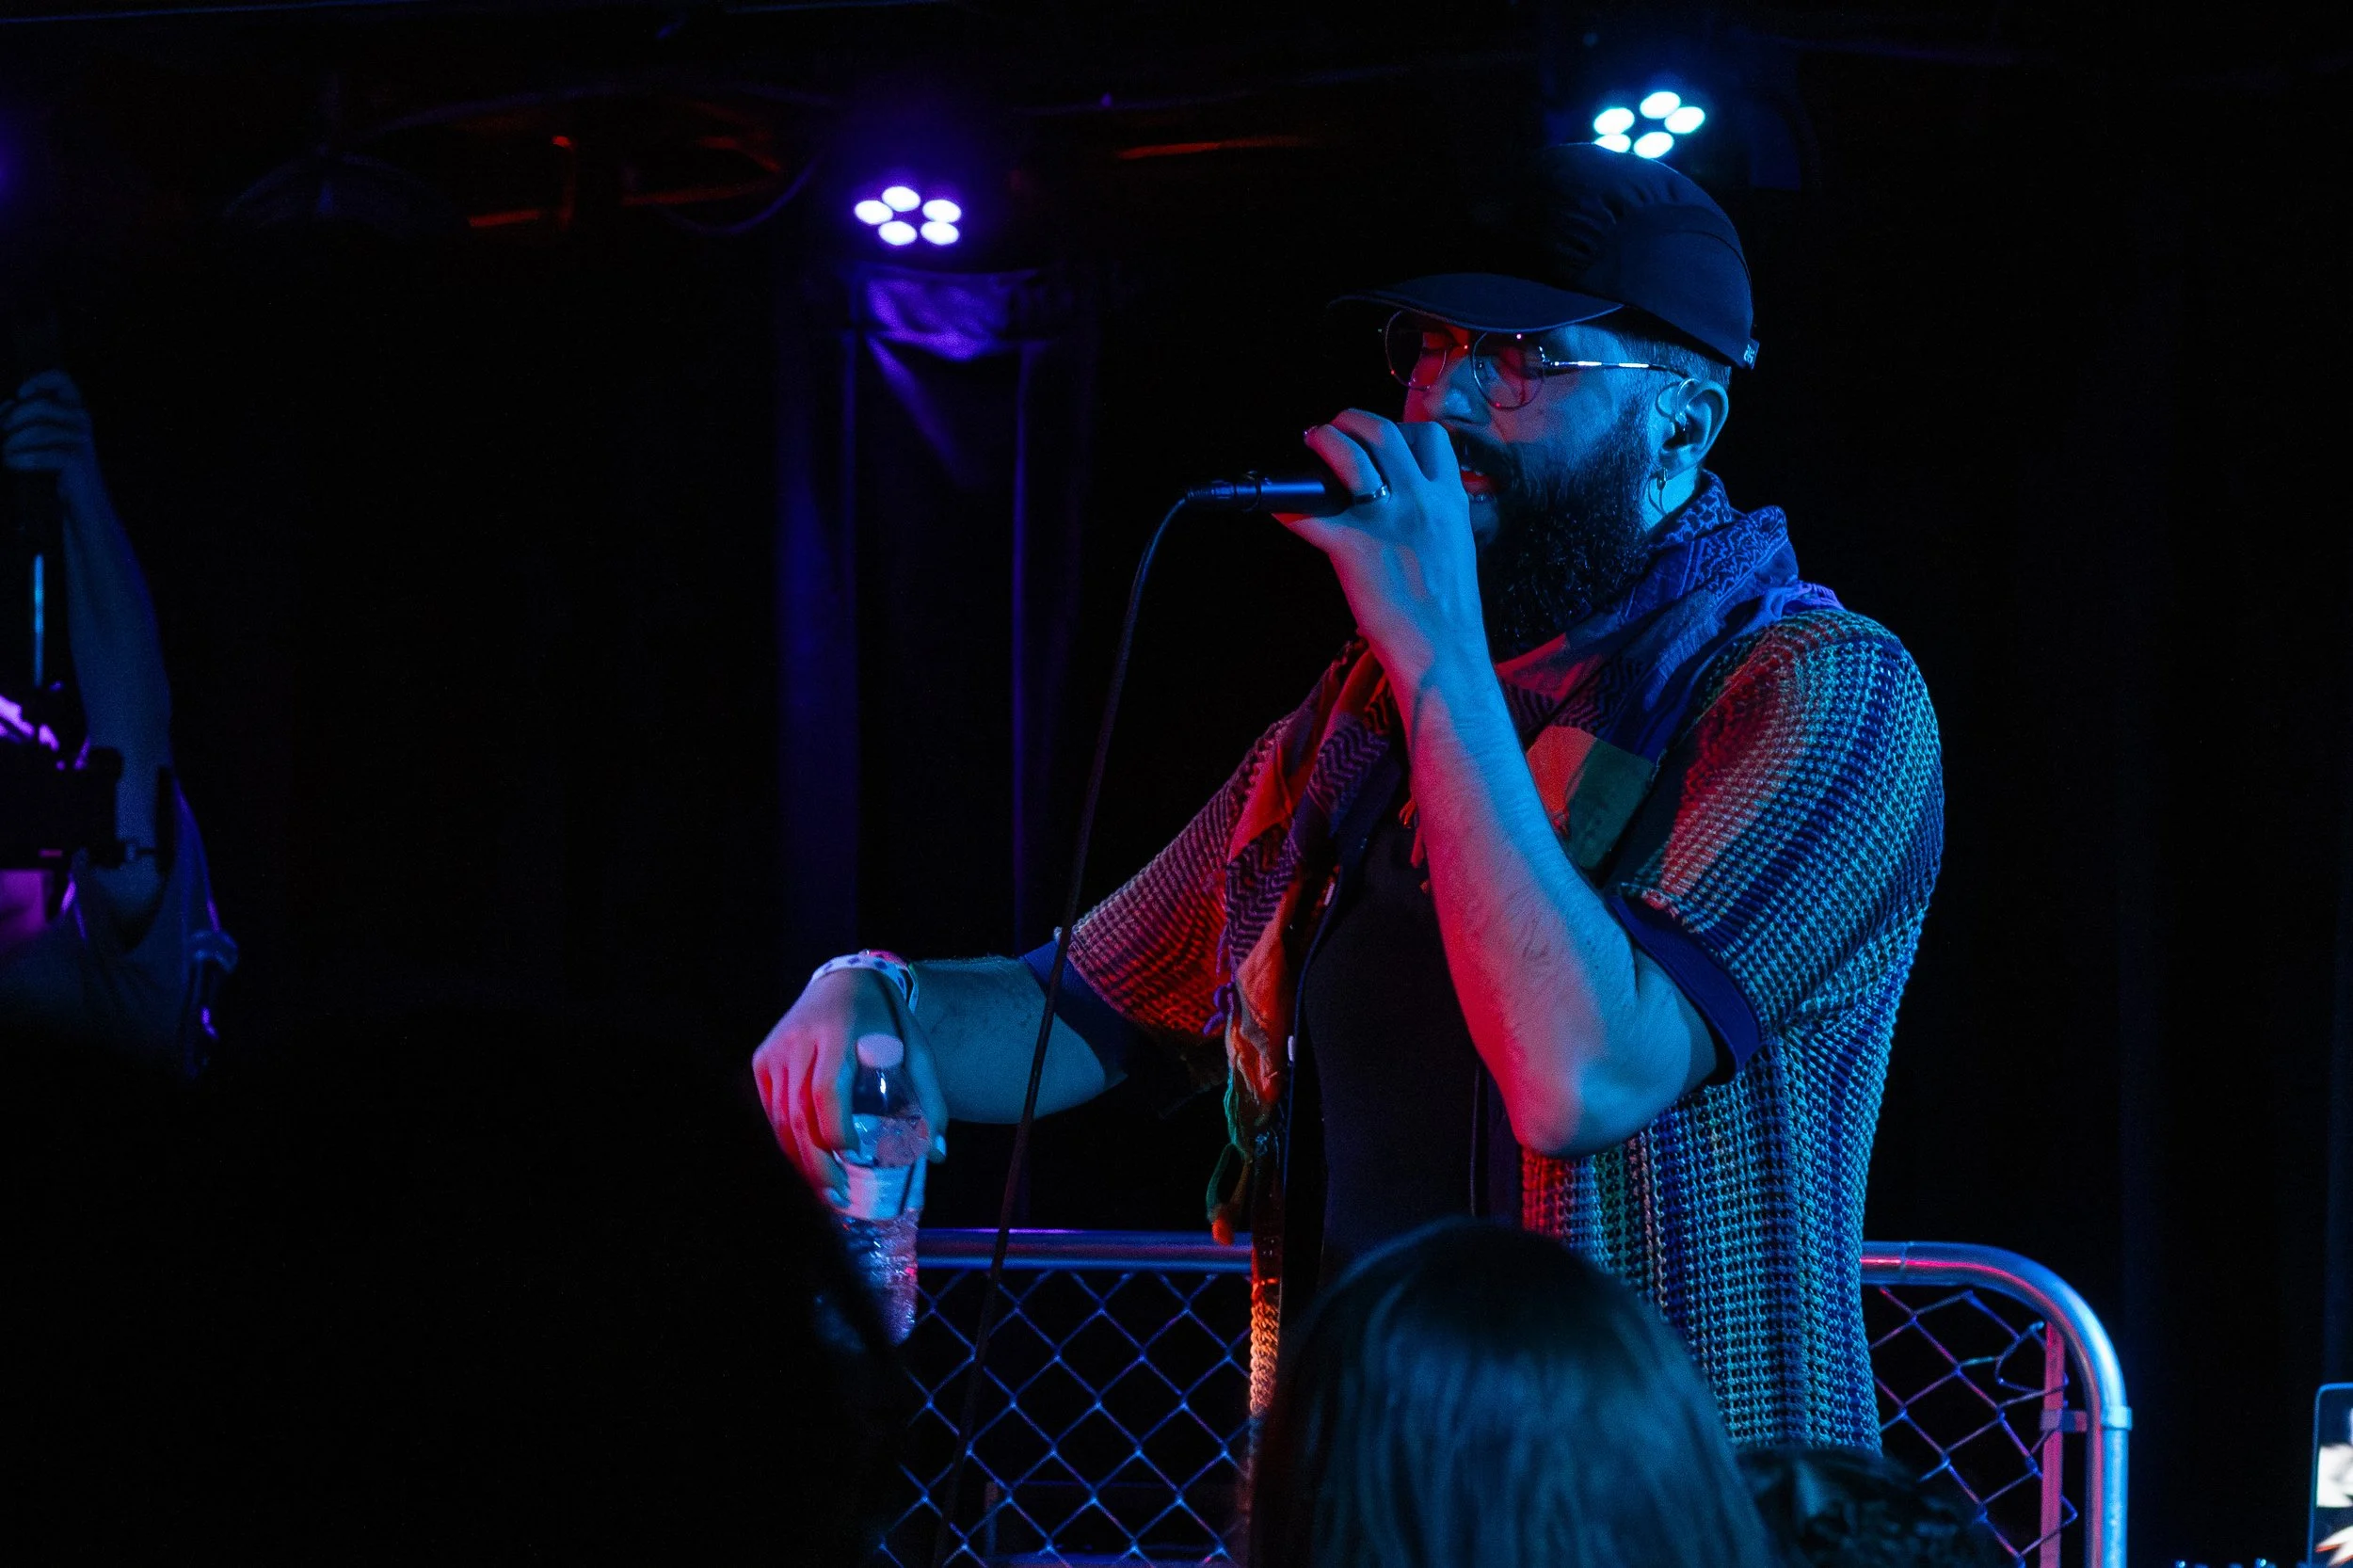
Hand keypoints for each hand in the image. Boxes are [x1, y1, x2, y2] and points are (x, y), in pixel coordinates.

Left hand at [3, 371, 107, 512]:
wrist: (80, 506)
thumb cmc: (55, 470)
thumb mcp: (37, 438)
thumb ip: (22, 418)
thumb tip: (7, 404)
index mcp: (72, 410)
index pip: (61, 380)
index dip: (38, 381)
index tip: (20, 394)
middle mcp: (80, 421)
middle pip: (41, 405)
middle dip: (14, 418)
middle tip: (3, 432)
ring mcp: (81, 441)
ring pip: (39, 430)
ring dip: (13, 443)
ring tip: (4, 454)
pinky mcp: (77, 461)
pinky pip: (44, 453)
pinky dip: (22, 459)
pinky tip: (12, 464)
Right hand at [752, 968, 948, 1210]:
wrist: (844, 979)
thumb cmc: (885, 1020)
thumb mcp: (915, 1048)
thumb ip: (929, 1097)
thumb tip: (937, 1153)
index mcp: (839, 1032)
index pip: (827, 1087)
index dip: (834, 1126)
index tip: (850, 1153)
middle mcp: (799, 1041)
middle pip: (798, 1112)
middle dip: (815, 1162)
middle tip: (836, 1196)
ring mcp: (775, 1050)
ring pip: (779, 1118)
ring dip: (799, 1159)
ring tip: (824, 1191)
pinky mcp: (762, 1059)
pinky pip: (771, 1110)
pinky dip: (787, 1141)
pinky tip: (806, 1164)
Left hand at [1279, 412, 1485, 688]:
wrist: (1444, 649)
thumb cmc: (1447, 607)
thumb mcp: (1454, 546)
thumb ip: (1433, 517)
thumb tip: (1399, 502)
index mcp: (1450, 500)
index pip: (1430, 438)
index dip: (1399, 429)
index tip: (1378, 437)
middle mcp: (1421, 501)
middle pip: (1384, 433)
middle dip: (1352, 421)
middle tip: (1333, 429)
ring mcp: (1386, 521)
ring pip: (1349, 457)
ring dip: (1325, 442)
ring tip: (1312, 442)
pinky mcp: (1353, 548)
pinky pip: (1309, 514)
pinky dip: (1287, 506)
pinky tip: (1278, 506)